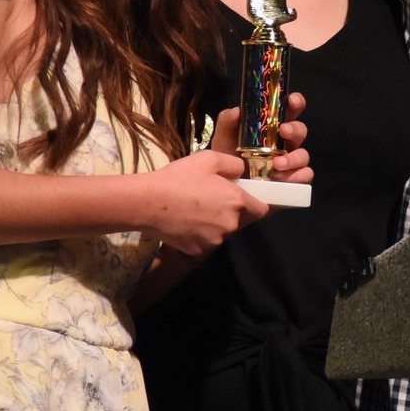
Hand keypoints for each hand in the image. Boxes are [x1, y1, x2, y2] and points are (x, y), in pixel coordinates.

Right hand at [138, 149, 267, 256]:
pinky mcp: (199, 252)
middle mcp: (231, 224)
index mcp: (237, 201)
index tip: (243, 197)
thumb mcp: (209, 158)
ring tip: (192, 210)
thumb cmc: (179, 178)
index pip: (262, 209)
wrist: (148, 202)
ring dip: (214, 223)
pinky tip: (184, 222)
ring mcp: (215, 240)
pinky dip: (199, 234)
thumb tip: (243, 173)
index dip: (254, 203)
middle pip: (239, 220)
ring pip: (222, 232)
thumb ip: (234, 164)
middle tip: (208, 198)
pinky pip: (205, 242)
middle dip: (229, 211)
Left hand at [210, 95, 313, 181]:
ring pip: (304, 155)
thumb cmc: (228, 157)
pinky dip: (295, 176)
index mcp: (273, 127)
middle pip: (300, 130)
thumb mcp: (223, 137)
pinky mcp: (292, 180)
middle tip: (284, 130)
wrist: (227, 186)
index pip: (289, 110)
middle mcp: (285, 142)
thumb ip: (227, 121)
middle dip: (295, 129)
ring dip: (293, 158)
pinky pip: (304, 175)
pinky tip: (279, 178)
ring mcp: (291, 162)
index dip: (295, 102)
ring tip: (276, 164)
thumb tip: (237, 111)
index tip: (291, 100)